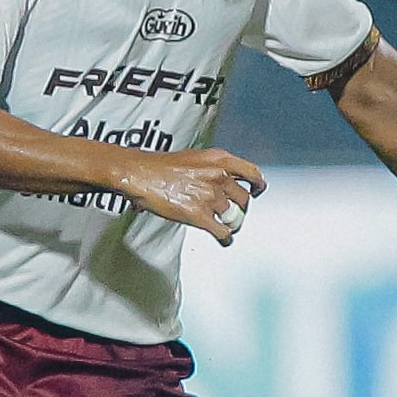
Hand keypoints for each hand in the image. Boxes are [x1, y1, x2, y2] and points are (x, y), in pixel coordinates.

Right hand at [121, 148, 266, 244]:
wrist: (139, 174)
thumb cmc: (159, 166)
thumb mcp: (194, 157)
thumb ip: (212, 168)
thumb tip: (222, 180)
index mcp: (219, 159)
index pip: (252, 173)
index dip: (257, 185)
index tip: (257, 191)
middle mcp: (219, 176)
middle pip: (244, 199)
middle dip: (240, 208)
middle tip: (232, 212)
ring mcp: (210, 196)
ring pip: (234, 217)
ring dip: (230, 223)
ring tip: (223, 225)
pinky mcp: (199, 215)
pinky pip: (223, 232)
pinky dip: (225, 238)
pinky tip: (224, 239)